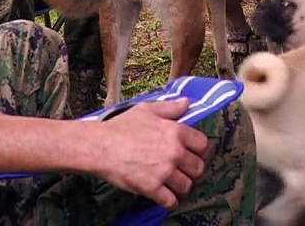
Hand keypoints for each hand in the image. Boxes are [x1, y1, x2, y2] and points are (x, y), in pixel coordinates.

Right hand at [92, 99, 208, 208]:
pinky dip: (170, 201)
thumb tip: (187, 103)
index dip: (200, 150)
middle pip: (198, 168)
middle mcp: (174, 152)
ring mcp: (163, 171)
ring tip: (173, 183)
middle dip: (192, 170)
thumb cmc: (121, 126)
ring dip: (181, 186)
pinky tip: (165, 196)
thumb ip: (170, 108)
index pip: (203, 145)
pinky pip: (171, 201)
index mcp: (175, 131)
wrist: (100, 146)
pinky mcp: (151, 188)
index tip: (193, 153)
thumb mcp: (147, 110)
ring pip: (187, 186)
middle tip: (183, 170)